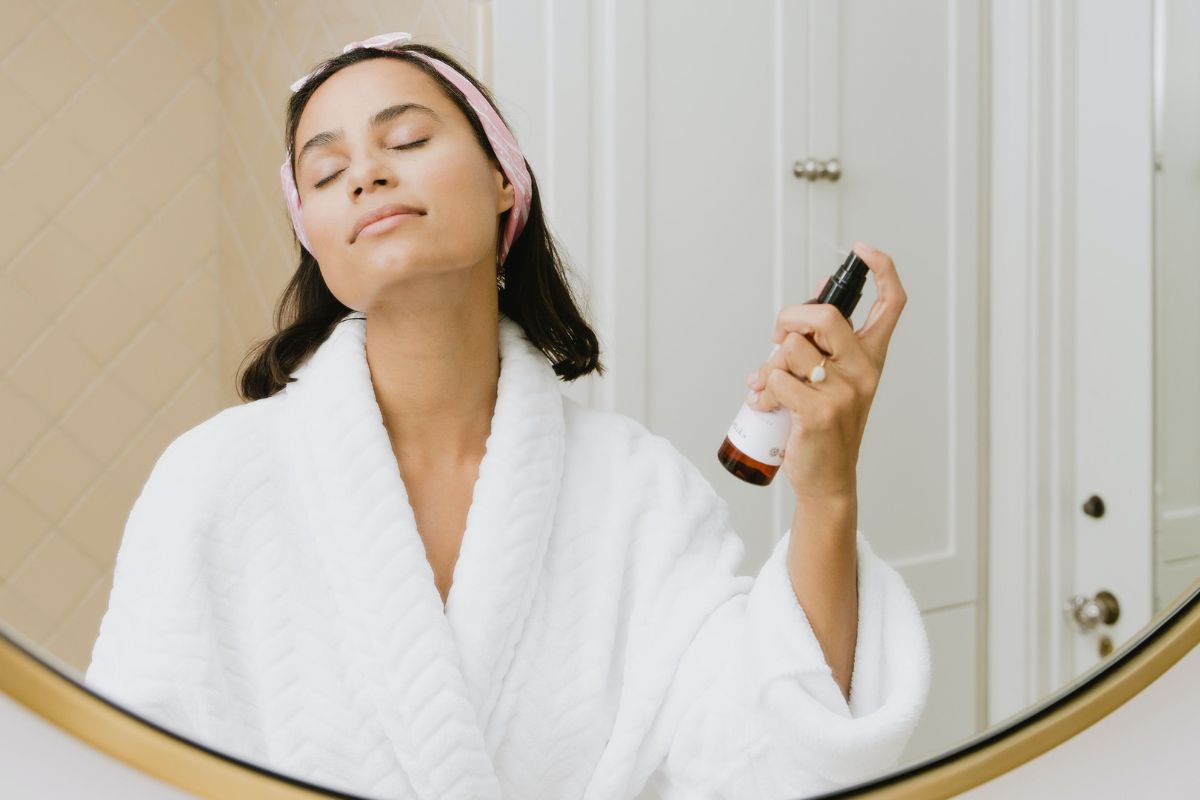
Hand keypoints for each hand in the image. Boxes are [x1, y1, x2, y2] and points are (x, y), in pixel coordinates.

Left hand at [745, 242, 907, 503]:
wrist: (826, 479)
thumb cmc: (824, 426)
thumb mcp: (833, 380)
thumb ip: (823, 344)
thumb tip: (810, 299)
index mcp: (871, 357)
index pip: (891, 304)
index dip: (881, 270)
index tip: (862, 250)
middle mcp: (863, 370)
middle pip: (825, 315)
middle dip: (789, 318)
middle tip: (778, 338)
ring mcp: (843, 391)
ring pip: (791, 348)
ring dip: (769, 364)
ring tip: (768, 385)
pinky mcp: (819, 411)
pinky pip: (776, 378)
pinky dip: (762, 389)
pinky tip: (765, 403)